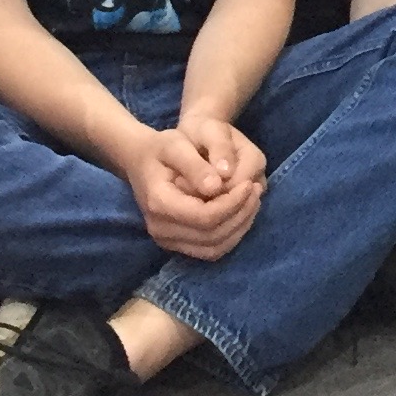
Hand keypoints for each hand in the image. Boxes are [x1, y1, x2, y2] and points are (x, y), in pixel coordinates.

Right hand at [129, 121, 264, 260]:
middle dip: (240, 215)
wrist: (139, 160)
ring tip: (252, 200)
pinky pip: (210, 250)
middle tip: (255, 190)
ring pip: (213, 248)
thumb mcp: (176, 145)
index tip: (248, 184)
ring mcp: (166, 240)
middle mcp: (160, 229)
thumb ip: (195, 166)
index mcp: (159, 204)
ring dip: (239, 228)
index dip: (232, 204)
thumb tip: (217, 187)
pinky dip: (231, 235)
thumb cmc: (160, 148)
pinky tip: (241, 212)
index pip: (205, 217)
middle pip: (212, 236)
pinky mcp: (176, 245)